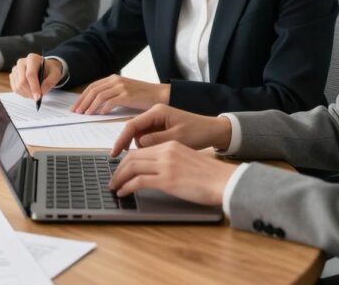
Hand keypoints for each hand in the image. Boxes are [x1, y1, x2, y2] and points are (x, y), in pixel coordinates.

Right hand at [9, 54, 62, 99]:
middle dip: (30, 92)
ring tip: (35, 93)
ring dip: (27, 94)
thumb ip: (50, 82)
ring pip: (18, 86)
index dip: (34, 87)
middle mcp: (21, 62)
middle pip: (22, 81)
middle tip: (38, 97)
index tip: (38, 96)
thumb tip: (42, 92)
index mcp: (32, 58)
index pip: (30, 74)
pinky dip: (23, 93)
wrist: (44, 68)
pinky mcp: (12, 76)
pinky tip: (29, 92)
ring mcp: (15, 69)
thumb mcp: (55, 74)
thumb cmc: (49, 70)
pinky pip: (15, 88)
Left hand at [71, 75, 170, 113]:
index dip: (82, 97)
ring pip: (99, 95)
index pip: (93, 86)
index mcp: (114, 78)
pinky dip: (103, 108)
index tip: (75, 106)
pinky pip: (110, 101)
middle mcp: (116, 80)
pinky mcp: (127, 95)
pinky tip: (100, 114)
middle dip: (82, 102)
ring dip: (90, 106)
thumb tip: (96, 106)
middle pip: (93, 90)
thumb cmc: (142, 96)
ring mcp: (122, 87)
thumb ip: (112, 94)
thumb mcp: (125, 91)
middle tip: (76, 112)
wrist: (159, 95)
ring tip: (85, 114)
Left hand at [108, 141, 237, 205]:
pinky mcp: (167, 179)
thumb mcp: (186, 161)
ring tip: (114, 188)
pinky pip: (138, 181)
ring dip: (119, 178)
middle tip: (113, 180)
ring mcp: (166, 165)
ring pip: (132, 167)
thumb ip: (170, 161)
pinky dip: (127, 187)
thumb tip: (154, 172)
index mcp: (171, 145)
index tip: (120, 170)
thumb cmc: (210, 176)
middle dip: (118, 170)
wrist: (225, 181)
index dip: (126, 161)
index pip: (141, 150)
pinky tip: (123, 193)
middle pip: (132, 157)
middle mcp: (166, 151)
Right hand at [110, 104, 231, 154]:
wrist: (213, 131)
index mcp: (157, 112)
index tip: (114, 154)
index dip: (121, 140)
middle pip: (133, 131)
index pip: (131, 125)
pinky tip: (154, 156)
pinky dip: (148, 148)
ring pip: (140, 136)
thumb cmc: (198, 132)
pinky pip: (147, 138)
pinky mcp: (160, 128)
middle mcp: (154, 114)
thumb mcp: (176, 138)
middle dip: (129, 146)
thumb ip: (155, 141)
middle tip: (123, 163)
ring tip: (148, 160)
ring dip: (140, 148)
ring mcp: (157, 121)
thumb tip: (138, 145)